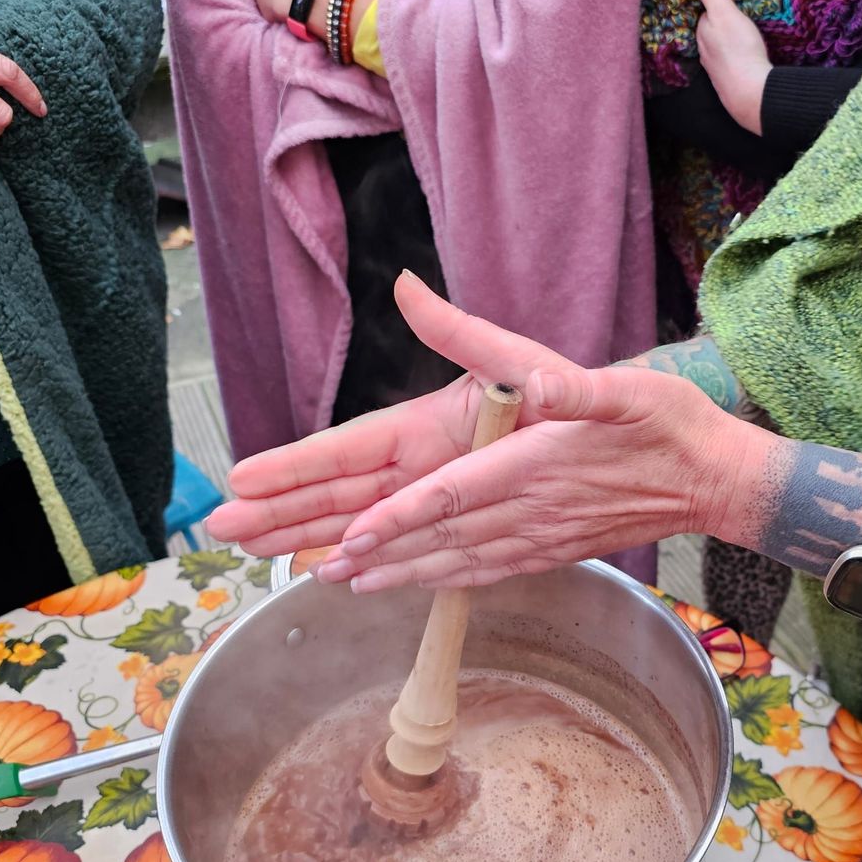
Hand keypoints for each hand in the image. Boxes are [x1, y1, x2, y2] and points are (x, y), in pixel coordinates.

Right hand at [206, 272, 572, 555]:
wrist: (637, 449)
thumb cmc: (578, 396)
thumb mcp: (517, 357)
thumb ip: (460, 330)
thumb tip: (408, 286)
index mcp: (430, 425)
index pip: (350, 448)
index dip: (297, 465)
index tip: (246, 477)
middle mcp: (426, 465)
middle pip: (341, 492)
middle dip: (282, 511)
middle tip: (224, 528)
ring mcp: (442, 500)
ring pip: (363, 525)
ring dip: (312, 540)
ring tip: (260, 556)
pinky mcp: (468, 529)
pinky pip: (409, 552)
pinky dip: (371, 565)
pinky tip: (334, 575)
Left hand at [310, 371, 752, 594]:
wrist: (714, 482)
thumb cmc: (669, 425)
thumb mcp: (623, 387)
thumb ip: (571, 385)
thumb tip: (536, 379)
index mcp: (538, 464)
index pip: (455, 495)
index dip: (401, 517)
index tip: (353, 534)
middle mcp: (533, 510)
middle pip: (440, 537)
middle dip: (374, 552)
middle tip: (314, 566)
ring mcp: (542, 537)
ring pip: (457, 561)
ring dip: (399, 573)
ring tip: (345, 583)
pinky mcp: (554, 551)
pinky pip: (489, 573)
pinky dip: (445, 582)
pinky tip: (416, 585)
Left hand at [684, 0, 770, 136]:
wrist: (751, 91)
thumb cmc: (738, 49)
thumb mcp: (724, 12)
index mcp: (701, 33)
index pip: (705, 13)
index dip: (714, 4)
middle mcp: (705, 52)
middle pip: (712, 31)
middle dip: (721, 22)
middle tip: (737, 12)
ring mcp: (717, 69)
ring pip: (721, 48)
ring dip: (730, 41)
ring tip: (743, 33)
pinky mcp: (731, 80)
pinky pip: (732, 62)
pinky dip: (737, 56)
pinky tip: (746, 55)